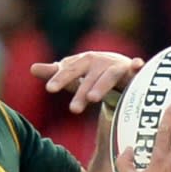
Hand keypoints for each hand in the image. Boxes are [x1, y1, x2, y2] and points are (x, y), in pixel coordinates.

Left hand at [30, 51, 144, 112]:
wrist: (119, 67)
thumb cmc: (91, 73)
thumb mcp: (73, 74)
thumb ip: (54, 73)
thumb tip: (32, 68)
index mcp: (83, 61)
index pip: (69, 71)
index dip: (60, 79)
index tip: (49, 89)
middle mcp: (99, 62)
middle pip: (88, 77)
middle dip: (81, 92)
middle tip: (73, 110)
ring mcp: (116, 66)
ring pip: (109, 76)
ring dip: (101, 86)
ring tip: (93, 98)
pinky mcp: (132, 71)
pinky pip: (136, 69)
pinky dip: (138, 66)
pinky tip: (138, 65)